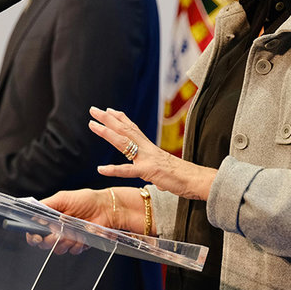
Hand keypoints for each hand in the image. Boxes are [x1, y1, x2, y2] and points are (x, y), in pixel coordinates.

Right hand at [27, 189, 111, 254]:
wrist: (106, 208)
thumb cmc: (86, 199)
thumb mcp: (63, 198)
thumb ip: (46, 205)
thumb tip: (32, 214)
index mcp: (51, 217)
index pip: (35, 229)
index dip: (33, 236)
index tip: (36, 237)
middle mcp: (58, 229)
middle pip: (45, 243)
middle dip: (50, 240)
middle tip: (58, 233)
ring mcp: (68, 238)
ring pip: (59, 249)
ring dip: (65, 241)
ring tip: (74, 231)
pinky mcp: (79, 244)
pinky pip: (73, 251)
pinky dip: (77, 244)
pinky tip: (83, 235)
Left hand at [88, 107, 217, 200]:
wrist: (198, 180)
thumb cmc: (185, 177)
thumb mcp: (166, 169)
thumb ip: (158, 171)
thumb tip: (157, 178)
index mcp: (151, 148)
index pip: (134, 129)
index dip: (121, 119)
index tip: (109, 110)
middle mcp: (148, 149)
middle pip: (125, 130)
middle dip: (108, 119)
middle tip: (93, 109)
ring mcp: (147, 159)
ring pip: (123, 142)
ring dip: (106, 133)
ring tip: (92, 125)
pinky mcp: (149, 172)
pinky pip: (128, 171)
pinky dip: (113, 170)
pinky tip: (100, 169)